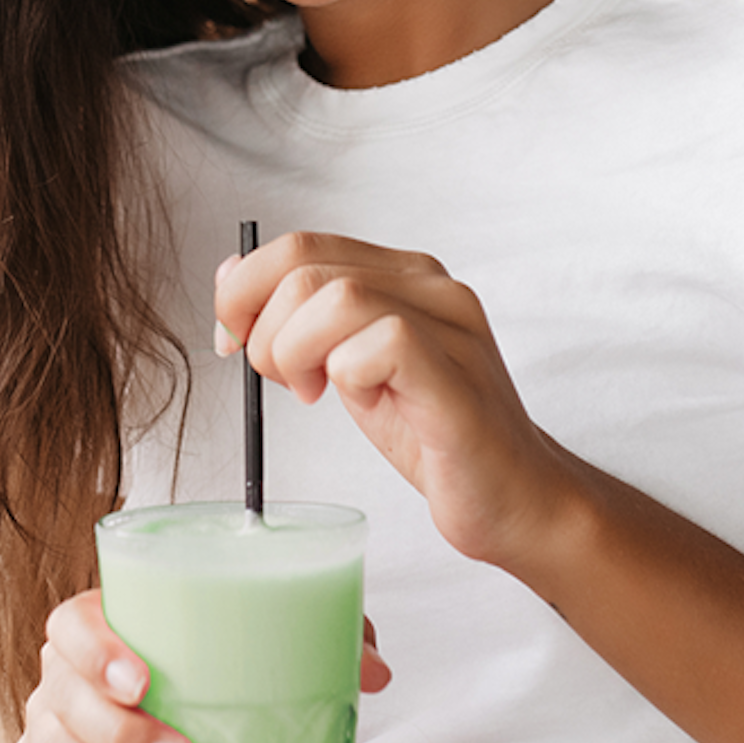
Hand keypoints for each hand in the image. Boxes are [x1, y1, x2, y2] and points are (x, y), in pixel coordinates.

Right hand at [12, 589, 390, 742]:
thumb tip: (373, 671)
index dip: (95, 652)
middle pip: (64, 704)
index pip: (71, 625)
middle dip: (119, 741)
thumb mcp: (273, 640)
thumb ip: (324, 638)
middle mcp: (66, 678)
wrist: (194, 710)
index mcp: (105, 624)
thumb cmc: (223, 663)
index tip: (142, 680)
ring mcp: (56, 735)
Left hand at [215, 231, 572, 571]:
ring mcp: (450, 326)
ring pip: (336, 297)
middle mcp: (432, 286)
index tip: (235, 342)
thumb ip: (305, 321)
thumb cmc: (434, 434)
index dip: (245, 291)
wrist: (513, 496)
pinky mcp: (455, 375)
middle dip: (263, 330)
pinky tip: (359, 401)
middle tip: (282, 381)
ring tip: (313, 393)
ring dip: (297, 352)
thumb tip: (230, 279)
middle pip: (306, 266)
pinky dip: (346, 374)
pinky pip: (382, 342)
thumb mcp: (352, 367)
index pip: (301, 245)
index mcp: (405, 276)